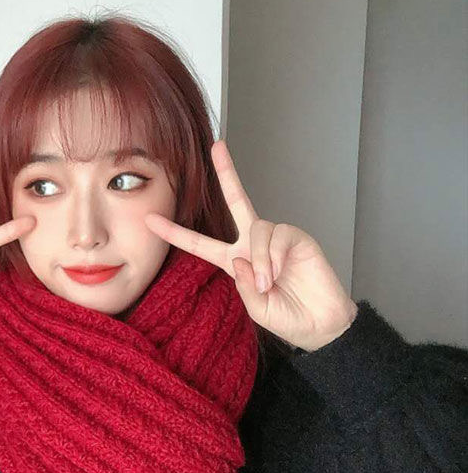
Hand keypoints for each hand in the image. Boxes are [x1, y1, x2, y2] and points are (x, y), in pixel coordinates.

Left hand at [144, 139, 357, 351]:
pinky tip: (279, 273)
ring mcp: (276, 239)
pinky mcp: (296, 237)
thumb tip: (242, 257)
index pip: (201, 244)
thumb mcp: (256, 309)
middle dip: (228, 173)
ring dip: (260, 259)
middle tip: (216, 148)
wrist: (321, 325)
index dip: (175, 233)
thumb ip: (244, 286)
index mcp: (236, 262)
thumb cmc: (288, 318)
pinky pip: (277, 236)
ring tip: (269, 283)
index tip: (150, 220)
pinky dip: (273, 257)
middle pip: (237, 201)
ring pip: (257, 230)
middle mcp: (253, 245)